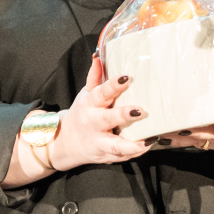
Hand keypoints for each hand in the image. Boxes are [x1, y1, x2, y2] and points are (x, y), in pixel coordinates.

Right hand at [49, 55, 150, 170]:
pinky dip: (135, 152)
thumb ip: (94, 78)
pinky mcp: (106, 156)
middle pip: (108, 119)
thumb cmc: (81, 114)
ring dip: (131, 144)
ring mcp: (100, 142)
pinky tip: (148, 145)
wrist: (65, 143)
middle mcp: (94, 123)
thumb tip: (98, 57)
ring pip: (114, 145)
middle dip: (123, 115)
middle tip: (140, 110)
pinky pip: (122, 156)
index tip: (126, 78)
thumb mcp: (85, 95)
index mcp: (89, 105)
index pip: (101, 92)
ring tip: (148, 140)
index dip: (113, 85)